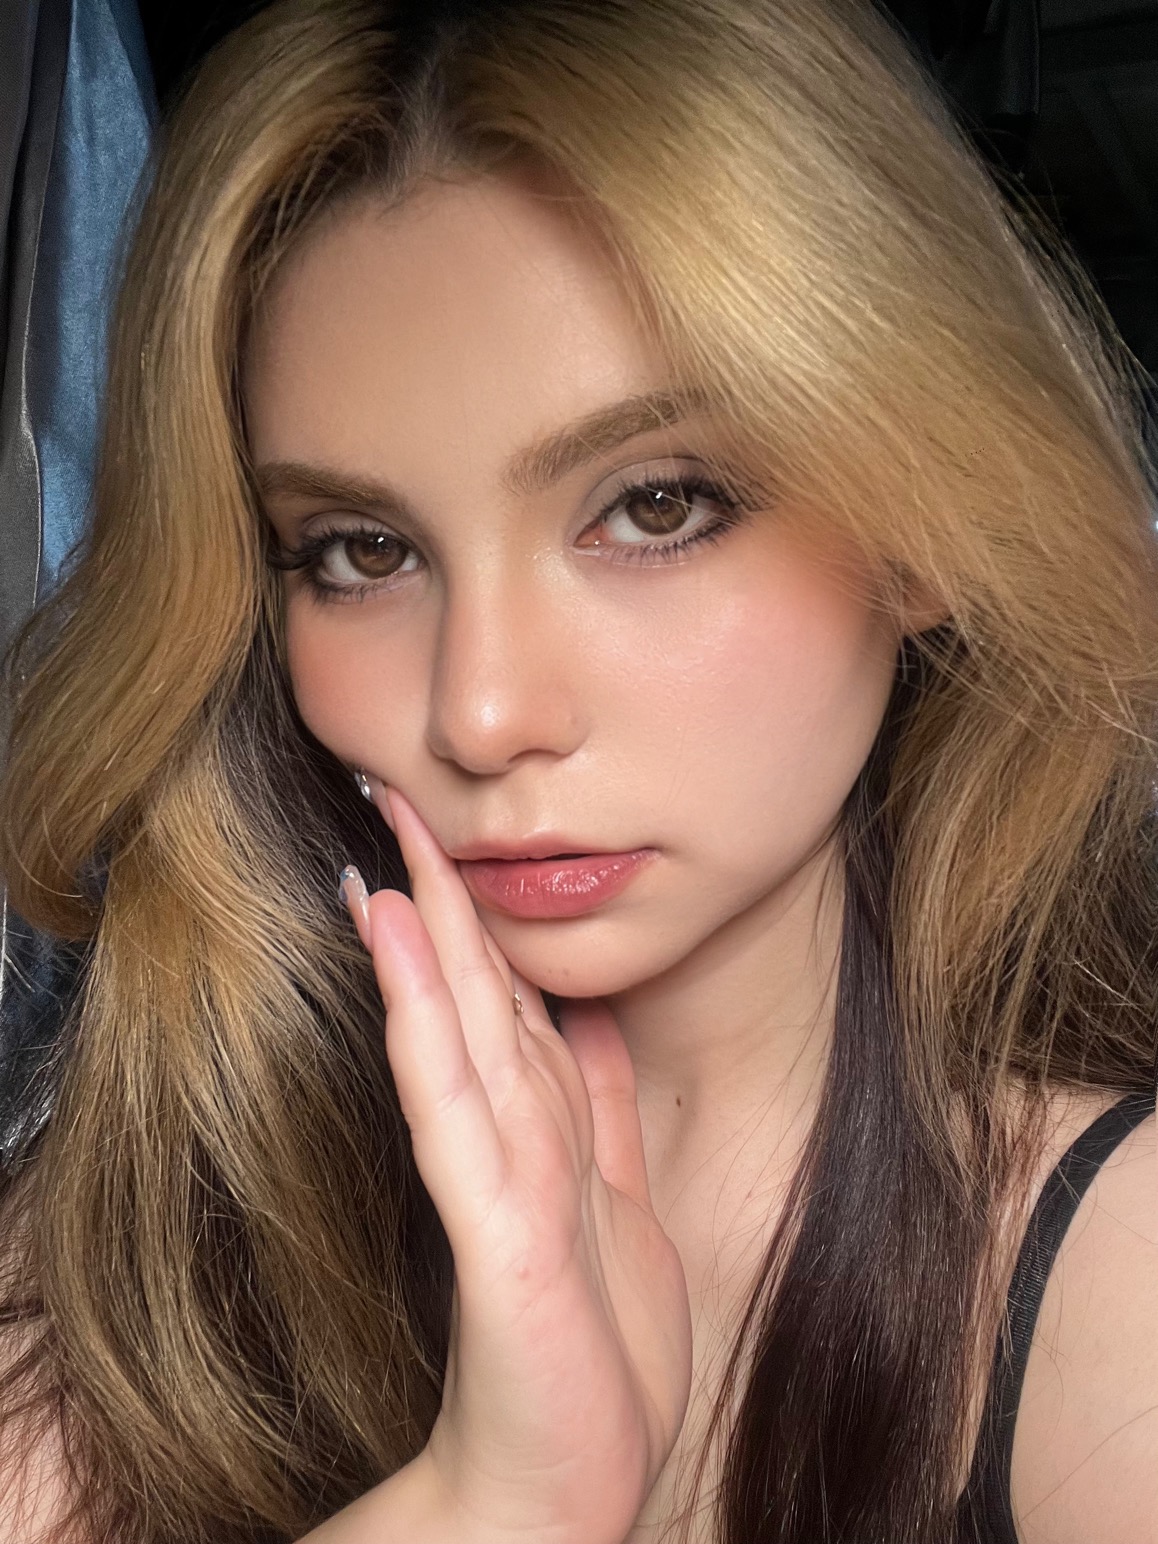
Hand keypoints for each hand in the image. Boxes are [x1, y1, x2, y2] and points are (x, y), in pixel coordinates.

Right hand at [340, 780, 691, 1543]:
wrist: (561, 1492)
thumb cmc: (588, 1356)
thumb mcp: (617, 1203)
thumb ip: (597, 1110)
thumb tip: (586, 1018)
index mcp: (542, 1131)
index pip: (502, 995)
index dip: (476, 910)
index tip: (442, 832)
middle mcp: (511, 1142)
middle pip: (475, 992)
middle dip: (441, 890)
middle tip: (395, 796)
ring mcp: (499, 1183)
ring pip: (461, 1028)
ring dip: (426, 933)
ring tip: (390, 849)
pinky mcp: (500, 1234)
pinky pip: (458, 1105)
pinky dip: (426, 1017)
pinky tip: (400, 945)